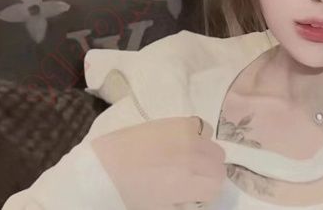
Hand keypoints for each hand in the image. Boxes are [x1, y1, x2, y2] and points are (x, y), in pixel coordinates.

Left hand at [91, 116, 225, 209]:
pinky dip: (199, 136)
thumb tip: (196, 198)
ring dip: (204, 155)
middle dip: (207, 174)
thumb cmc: (130, 195)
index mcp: (187, 182)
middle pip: (218, 164)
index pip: (217, 185)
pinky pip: (202, 126)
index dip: (206, 193)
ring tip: (185, 160)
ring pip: (213, 146)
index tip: (193, 195)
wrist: (104, 168)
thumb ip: (185, 204)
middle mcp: (192, 157)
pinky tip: (183, 143)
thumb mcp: (161, 208)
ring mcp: (186, 136)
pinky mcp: (177, 122)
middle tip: (189, 179)